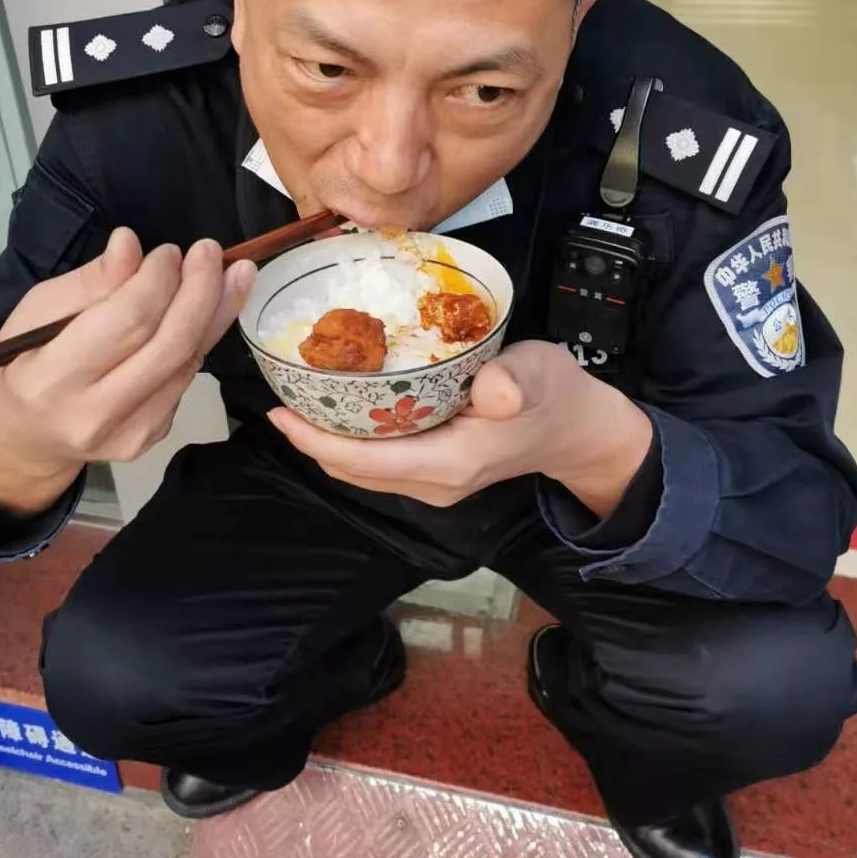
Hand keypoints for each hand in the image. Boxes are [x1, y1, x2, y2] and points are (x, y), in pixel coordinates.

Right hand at [0, 229, 254, 513]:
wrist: (24, 436)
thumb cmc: (24, 361)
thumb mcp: (38, 310)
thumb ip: (90, 281)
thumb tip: (131, 243)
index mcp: (54, 378)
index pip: (127, 321)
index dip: (158, 280)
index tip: (170, 250)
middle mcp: (96, 414)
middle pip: (169, 344)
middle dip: (200, 292)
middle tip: (212, 252)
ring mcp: (129, 433)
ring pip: (187, 363)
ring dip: (215, 314)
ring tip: (236, 273)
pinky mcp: (151, 439)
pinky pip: (184, 380)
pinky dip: (198, 341)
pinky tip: (208, 312)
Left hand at [268, 340, 651, 514]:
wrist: (578, 429)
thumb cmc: (554, 394)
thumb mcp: (539, 375)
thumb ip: (514, 381)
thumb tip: (491, 390)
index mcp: (450, 463)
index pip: (366, 460)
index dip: (316, 441)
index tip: (279, 410)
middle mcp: (434, 482)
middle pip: (353, 469)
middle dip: (310, 439)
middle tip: (278, 391)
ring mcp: (433, 483)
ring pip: (361, 468)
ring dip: (327, 440)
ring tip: (298, 395)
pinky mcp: (434, 473)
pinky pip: (378, 462)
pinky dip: (351, 439)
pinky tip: (338, 404)